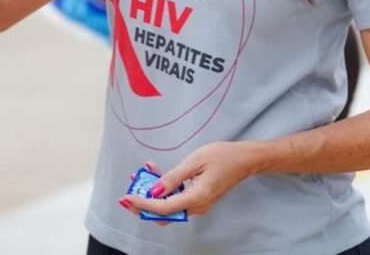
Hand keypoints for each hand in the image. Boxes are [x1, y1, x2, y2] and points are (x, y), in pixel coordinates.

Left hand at [118, 142, 257, 223]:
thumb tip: (154, 192)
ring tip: (140, 174)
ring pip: (168, 207)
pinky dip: (162, 189)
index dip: (143, 204)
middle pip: (164, 213)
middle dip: (143, 205)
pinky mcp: (197, 198)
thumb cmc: (222, 156)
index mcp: (197, 198)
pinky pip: (175, 199)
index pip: (164, 208)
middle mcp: (197, 206)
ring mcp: (197, 204)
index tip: (126, 198)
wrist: (243, 159)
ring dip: (151, 194)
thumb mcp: (194, 162)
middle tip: (126, 194)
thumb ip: (173, 178)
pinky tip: (154, 173)